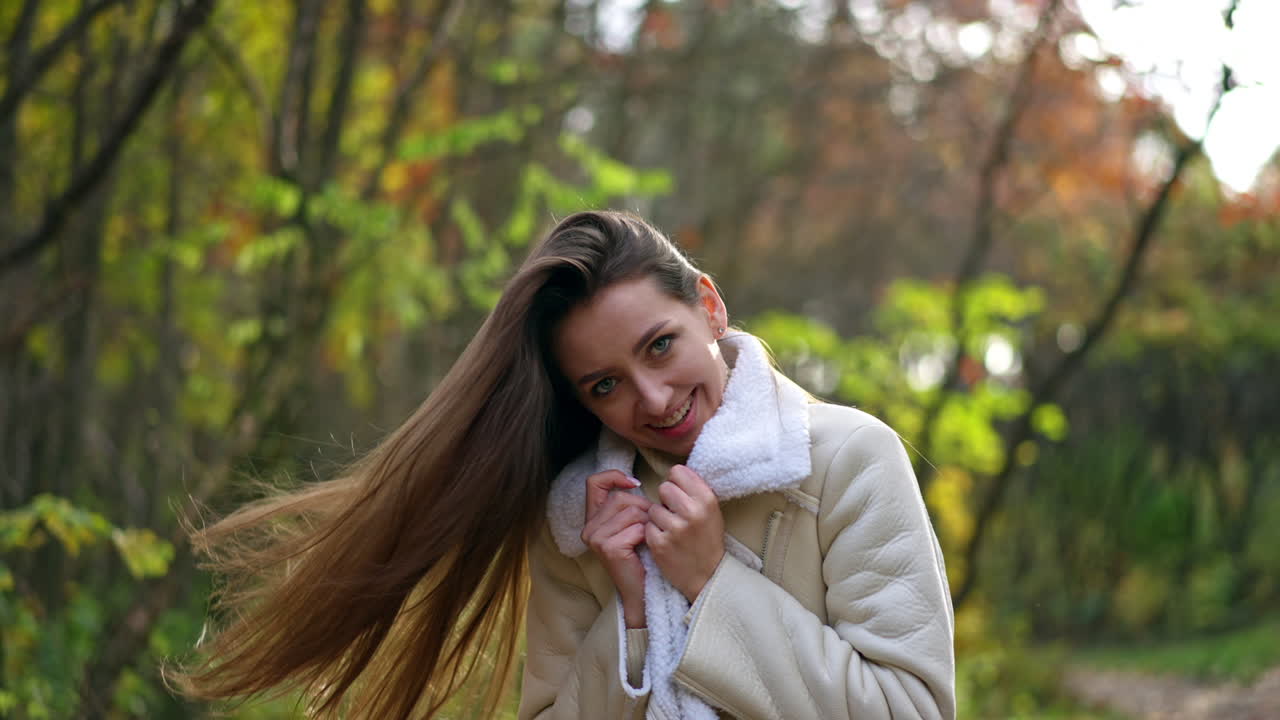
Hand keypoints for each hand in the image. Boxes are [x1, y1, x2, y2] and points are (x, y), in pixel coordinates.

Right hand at [581, 470, 650, 627]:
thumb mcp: (631, 524)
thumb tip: (635, 481)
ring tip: (647, 538)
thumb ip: (627, 504)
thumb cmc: (641, 556)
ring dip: (647, 523)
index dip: (614, 476)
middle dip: (643, 508)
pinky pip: (637, 528)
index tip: (635, 484)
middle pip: (621, 497)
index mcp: (592, 519)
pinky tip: (645, 548)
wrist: (641, 591)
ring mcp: (595, 538)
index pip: (594, 482)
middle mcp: (588, 528)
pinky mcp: (608, 548)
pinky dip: (647, 536)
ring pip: (632, 511)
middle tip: (649, 527)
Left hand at [646, 465, 724, 601]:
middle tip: (674, 513)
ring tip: (671, 529)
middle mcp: (692, 512)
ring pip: (653, 508)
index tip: (680, 494)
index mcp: (706, 499)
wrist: (708, 576)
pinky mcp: (660, 544)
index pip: (678, 471)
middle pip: (663, 487)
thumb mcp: (712, 510)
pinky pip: (647, 526)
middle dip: (666, 499)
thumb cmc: (708, 539)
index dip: (676, 482)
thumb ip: (695, 489)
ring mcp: (675, 529)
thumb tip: (675, 471)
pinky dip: (653, 532)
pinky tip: (666, 540)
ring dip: (659, 517)